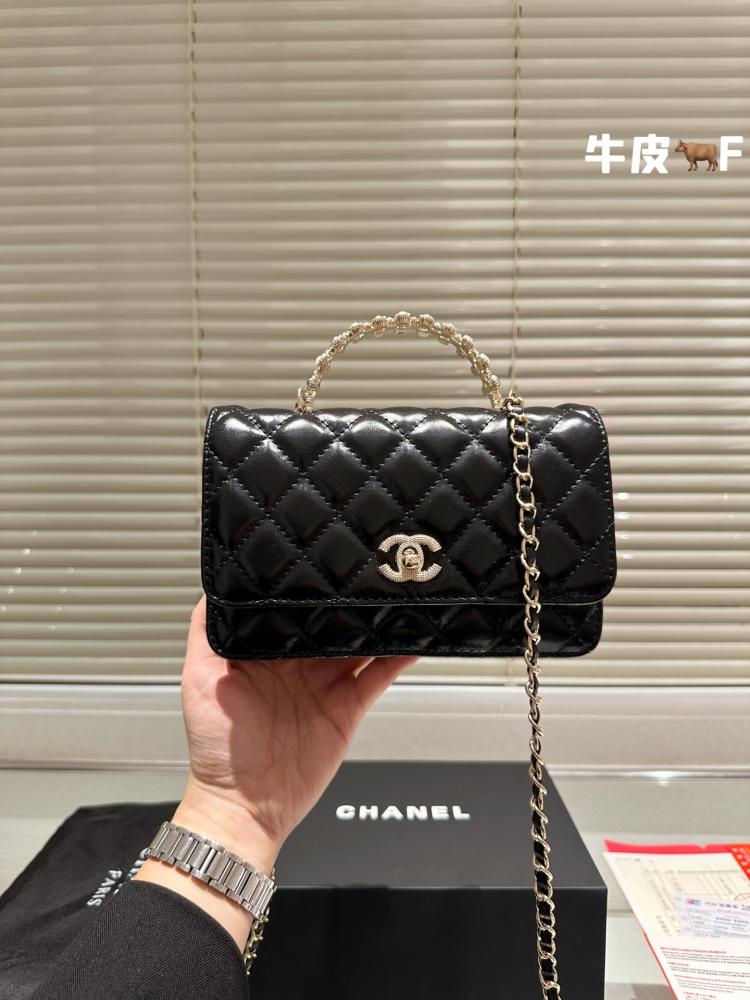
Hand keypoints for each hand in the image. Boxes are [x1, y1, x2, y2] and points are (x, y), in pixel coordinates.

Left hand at [135, 598, 417, 950]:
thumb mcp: (199, 680)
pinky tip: (411, 639)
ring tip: (394, 595)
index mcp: (263, 653)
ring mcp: (323, 685)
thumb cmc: (214, 750)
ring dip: (374, 622)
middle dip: (344, 599)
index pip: (288, 610)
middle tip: (366, 571)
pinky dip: (396, 658)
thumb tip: (214, 588)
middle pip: (328, 622)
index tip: (318, 563)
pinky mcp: (346, 708)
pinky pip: (376, 677)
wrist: (243, 807)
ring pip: (357, 643)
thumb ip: (205, 633)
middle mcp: (296, 665)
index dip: (303, 588)